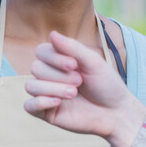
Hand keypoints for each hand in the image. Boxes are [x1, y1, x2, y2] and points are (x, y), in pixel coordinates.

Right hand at [24, 31, 145, 146]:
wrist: (116, 112)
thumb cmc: (106, 84)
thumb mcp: (93, 62)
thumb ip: (72, 48)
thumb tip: (52, 33)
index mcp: (59, 60)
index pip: (41, 51)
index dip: (54, 57)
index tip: (75, 64)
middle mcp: (49, 76)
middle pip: (36, 68)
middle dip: (58, 74)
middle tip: (80, 81)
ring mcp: (47, 94)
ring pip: (31, 86)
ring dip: (53, 88)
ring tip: (74, 93)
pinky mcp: (47, 113)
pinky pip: (29, 106)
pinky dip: (40, 102)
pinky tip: (58, 102)